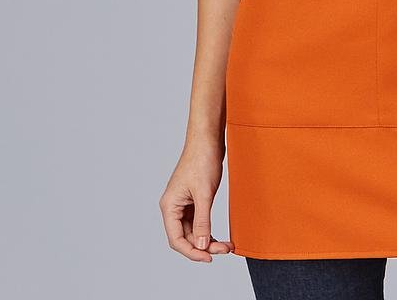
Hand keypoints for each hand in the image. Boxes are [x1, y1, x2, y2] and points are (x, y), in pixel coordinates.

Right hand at [159, 138, 234, 261]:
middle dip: (204, 246)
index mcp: (169, 206)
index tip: (210, 258)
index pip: (176, 240)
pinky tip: (219, 236)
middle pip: (185, 237)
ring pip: (193, 231)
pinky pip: (199, 221)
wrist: (208, 138)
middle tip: (224, 249)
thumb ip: (203, 221)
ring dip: (208, 239)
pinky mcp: (194, 199)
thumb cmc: (202, 160)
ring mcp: (183, 203)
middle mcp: (173, 207)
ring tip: (226, 245)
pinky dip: (209, 229)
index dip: (192, 252)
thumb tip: (202, 245)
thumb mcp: (204, 194)